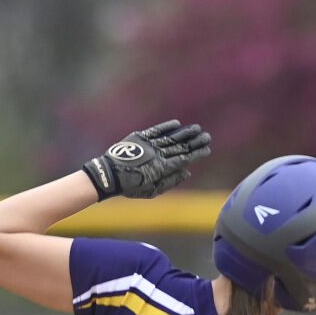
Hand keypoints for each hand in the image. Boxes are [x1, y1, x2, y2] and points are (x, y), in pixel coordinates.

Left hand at [82, 121, 211, 201]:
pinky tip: (177, 123)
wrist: (108, 176)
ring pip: (171, 137)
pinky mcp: (139, 138)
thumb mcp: (151, 191)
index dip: (196, 153)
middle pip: (180, 147)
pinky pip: (156, 131)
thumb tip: (187, 172)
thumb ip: (170, 182)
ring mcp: (149, 145)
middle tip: (207, 137)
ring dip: (185, 132)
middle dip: (195, 142)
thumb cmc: (130, 186)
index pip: (184, 159)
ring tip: (197, 128)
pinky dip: (166, 127)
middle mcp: (157, 155)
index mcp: (161, 168)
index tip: (207, 149)